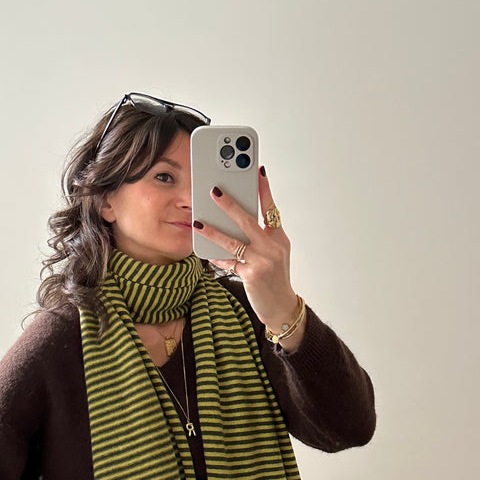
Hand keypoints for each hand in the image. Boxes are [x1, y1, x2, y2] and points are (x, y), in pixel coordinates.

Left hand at [192, 167, 305, 350]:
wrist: (281, 308)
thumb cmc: (274, 279)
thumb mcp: (274, 254)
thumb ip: (260, 238)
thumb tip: (236, 221)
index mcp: (279, 238)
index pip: (271, 209)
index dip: (264, 190)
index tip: (257, 171)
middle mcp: (273, 247)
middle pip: (249, 220)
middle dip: (230, 204)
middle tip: (215, 191)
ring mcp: (263, 261)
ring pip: (233, 241)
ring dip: (213, 230)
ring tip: (198, 222)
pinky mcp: (252, 275)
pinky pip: (229, 262)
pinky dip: (217, 257)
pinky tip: (206, 253)